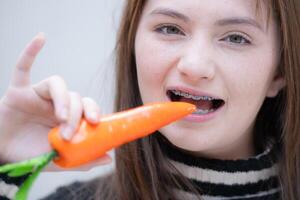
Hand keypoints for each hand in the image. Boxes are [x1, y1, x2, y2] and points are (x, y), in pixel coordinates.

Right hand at [0, 33, 111, 169]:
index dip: (94, 110)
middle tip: (68, 133)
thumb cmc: (31, 155)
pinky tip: (41, 38)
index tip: (97, 122)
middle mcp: (56, 104)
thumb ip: (82, 160)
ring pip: (57, 84)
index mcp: (68, 118)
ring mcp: (38, 96)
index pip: (88, 106)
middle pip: (75, 96)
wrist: (2, 155)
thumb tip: (109, 159)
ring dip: (62, 100)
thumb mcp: (59, 160)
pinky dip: (31, 53)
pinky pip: (23, 68)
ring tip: (60, 118)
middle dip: (76, 114)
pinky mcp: (18, 92)